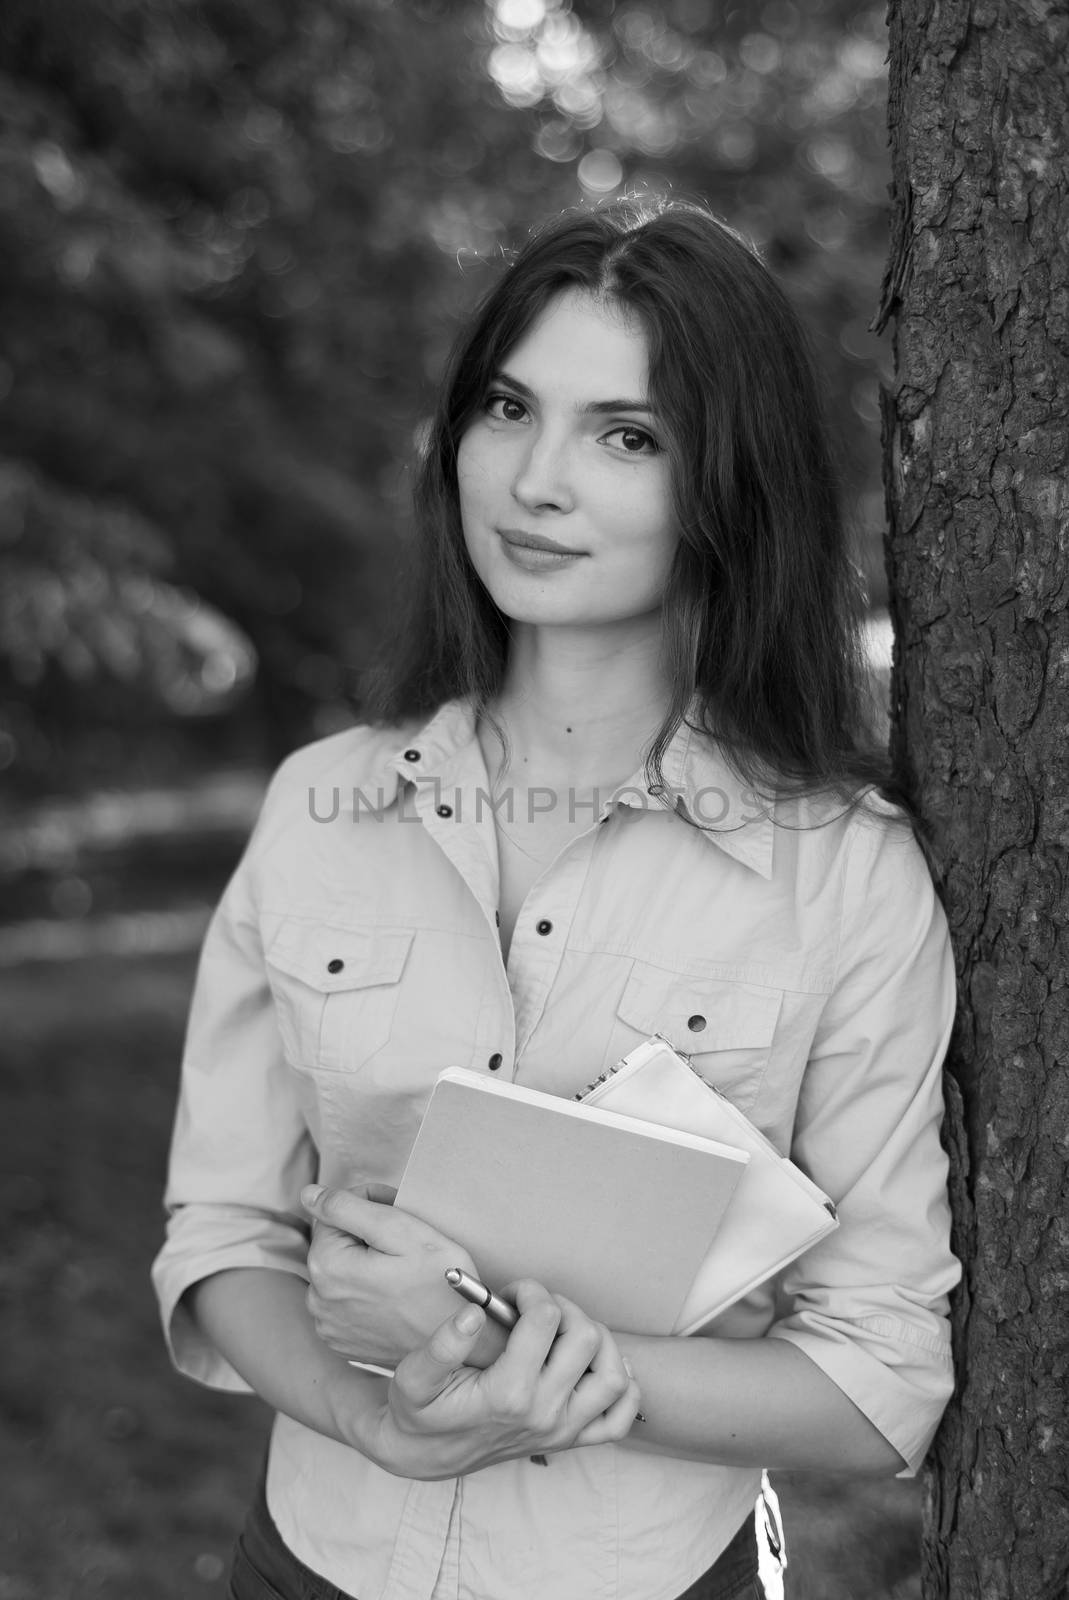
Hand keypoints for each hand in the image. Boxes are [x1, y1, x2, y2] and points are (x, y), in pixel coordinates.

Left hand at [301, 1183, 506, 1370]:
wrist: (467, 1345)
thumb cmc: (442, 1284)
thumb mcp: (401, 1230)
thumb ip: (349, 1208)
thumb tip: (309, 1195)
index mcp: (327, 1267)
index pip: (333, 1212)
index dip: (369, 1203)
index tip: (400, 1212)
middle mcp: (317, 1300)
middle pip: (336, 1243)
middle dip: (366, 1234)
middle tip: (406, 1241)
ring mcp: (329, 1326)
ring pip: (341, 1271)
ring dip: (365, 1263)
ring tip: (402, 1270)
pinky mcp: (342, 1341)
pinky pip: (345, 1301)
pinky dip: (365, 1292)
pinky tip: (394, 1295)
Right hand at [365, 1279, 642, 1480]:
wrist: (425, 1455)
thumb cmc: (420, 1412)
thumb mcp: (415, 1377)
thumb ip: (442, 1346)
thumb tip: (474, 1314)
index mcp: (509, 1395)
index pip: (545, 1319)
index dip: (529, 1292)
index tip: (510, 1295)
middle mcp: (545, 1415)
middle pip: (586, 1339)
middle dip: (562, 1308)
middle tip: (535, 1308)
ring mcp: (564, 1432)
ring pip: (613, 1375)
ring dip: (597, 1340)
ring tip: (564, 1329)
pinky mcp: (572, 1441)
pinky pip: (620, 1418)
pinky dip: (622, 1387)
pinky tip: (593, 1365)